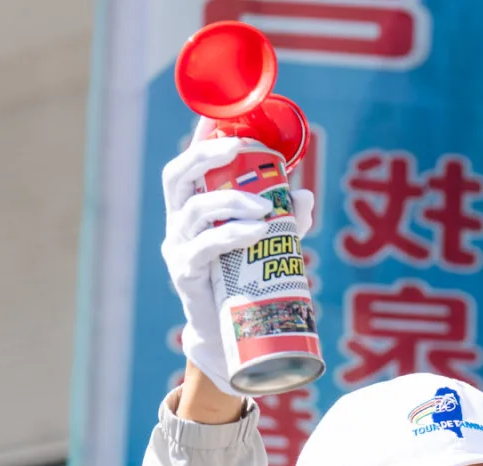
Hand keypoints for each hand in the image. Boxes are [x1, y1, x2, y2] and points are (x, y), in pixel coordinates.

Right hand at [160, 134, 314, 395]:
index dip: (200, 137)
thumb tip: (306, 197)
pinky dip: (231, 235)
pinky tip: (256, 232)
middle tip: (240, 149)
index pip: (190, 163)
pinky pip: (203, 247)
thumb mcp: (266, 242)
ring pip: (195, 209)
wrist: (226, 331)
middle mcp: (177, 221)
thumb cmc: (243, 278)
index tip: (217, 117)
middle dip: (206, 155)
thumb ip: (286, 219)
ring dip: (231, 200)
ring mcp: (176, 246)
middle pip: (177, 175)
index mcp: (192, 206)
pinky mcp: (184, 273)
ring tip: (265, 209)